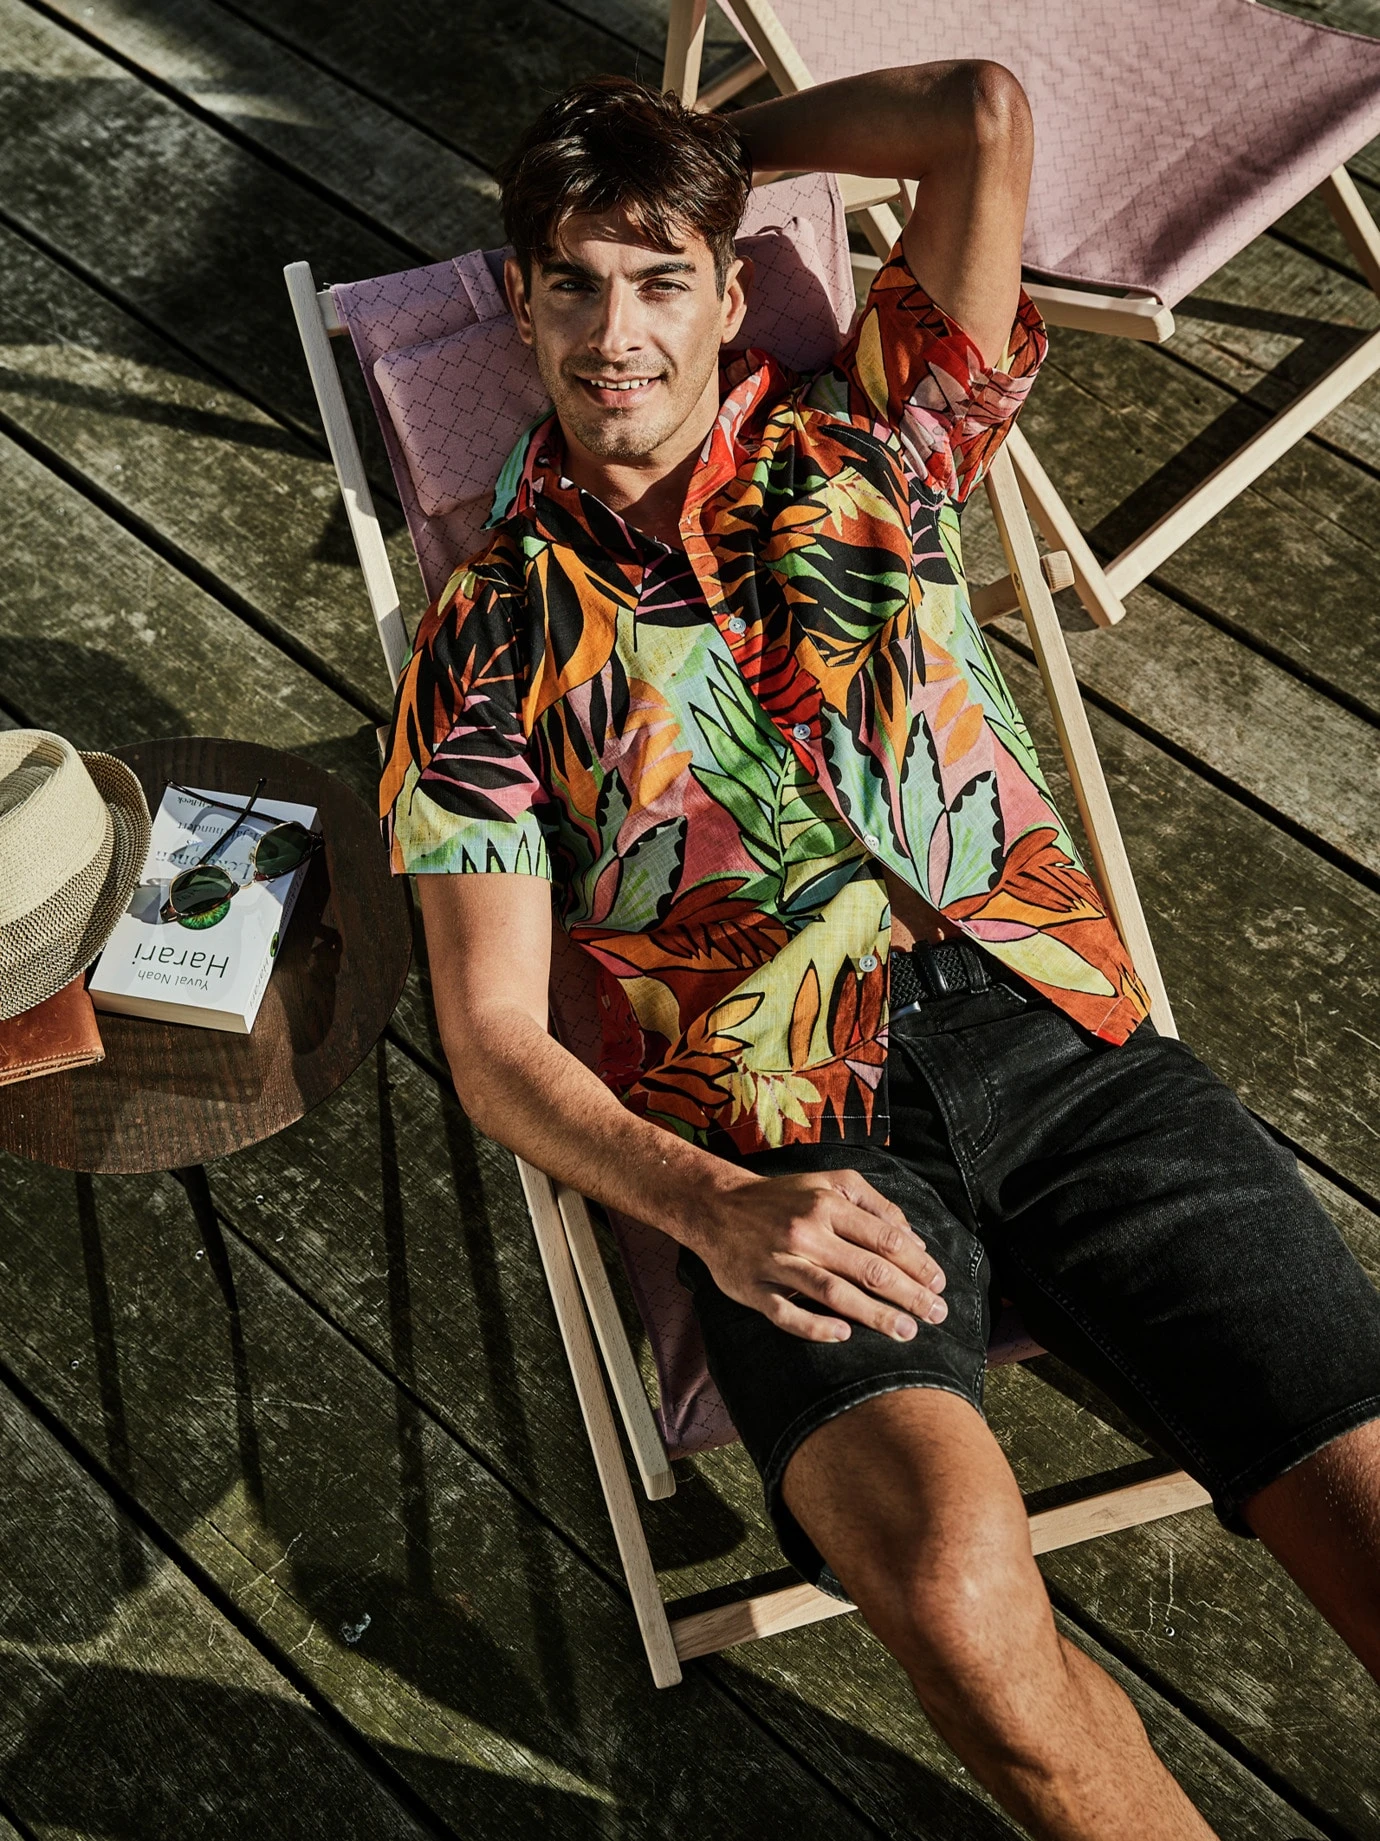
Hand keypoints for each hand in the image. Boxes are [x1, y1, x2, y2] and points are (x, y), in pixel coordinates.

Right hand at [696, 1170, 947, 1343]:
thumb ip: (874, 1205)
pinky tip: (844, 1335)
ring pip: (834, 1293)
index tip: (940, 1284)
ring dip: (875, 1315)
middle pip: (867, 1269)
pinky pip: (787, 1314)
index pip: (883, 1238)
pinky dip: (815, 1326)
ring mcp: (778, 1262)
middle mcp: (805, 1232)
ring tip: (906, 1332)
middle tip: (937, 1314)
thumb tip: (916, 1240)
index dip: (917, 1263)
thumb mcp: (828, 1183)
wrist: (715, 1206)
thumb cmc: (782, 1198)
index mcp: (826, 1204)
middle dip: (909, 1295)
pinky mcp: (754, 1288)